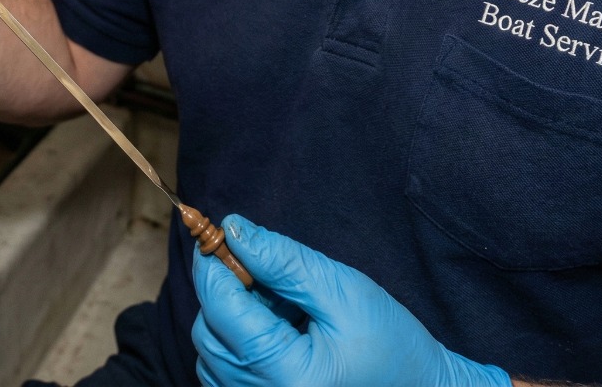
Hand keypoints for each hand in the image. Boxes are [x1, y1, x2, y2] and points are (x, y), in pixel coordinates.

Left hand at [191, 215, 511, 386]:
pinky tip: (277, 333)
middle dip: (225, 292)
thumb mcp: (344, 290)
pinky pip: (227, 376)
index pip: (221, 309)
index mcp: (289, 377)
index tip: (221, 233)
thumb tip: (233, 229)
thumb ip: (284, 260)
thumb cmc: (393, 345)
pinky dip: (238, 346)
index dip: (214, 264)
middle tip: (264, 270)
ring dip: (231, 320)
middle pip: (209, 334)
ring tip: (281, 307)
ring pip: (212, 356)